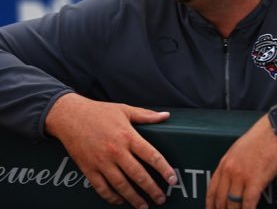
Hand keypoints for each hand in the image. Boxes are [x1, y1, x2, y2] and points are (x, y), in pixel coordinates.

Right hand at [45, 93, 176, 207]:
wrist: (70, 116)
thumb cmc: (100, 112)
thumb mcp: (125, 109)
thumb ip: (146, 115)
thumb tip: (166, 115)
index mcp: (128, 136)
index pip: (151, 155)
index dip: (164, 169)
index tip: (173, 179)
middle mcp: (116, 151)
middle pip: (138, 175)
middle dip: (152, 189)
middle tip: (161, 199)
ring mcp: (102, 162)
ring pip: (121, 186)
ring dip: (134, 198)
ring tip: (144, 206)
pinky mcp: (89, 169)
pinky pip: (102, 188)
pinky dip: (112, 198)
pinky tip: (121, 201)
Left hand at [206, 114, 276, 208]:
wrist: (274, 131)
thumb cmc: (260, 139)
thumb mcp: (239, 149)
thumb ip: (233, 164)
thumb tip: (232, 179)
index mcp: (225, 162)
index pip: (212, 189)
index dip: (210, 204)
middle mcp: (230, 170)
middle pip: (221, 199)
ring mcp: (242, 176)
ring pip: (232, 204)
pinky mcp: (255, 180)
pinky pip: (248, 203)